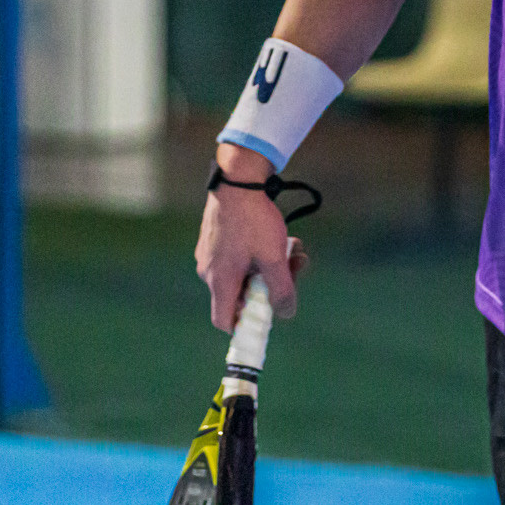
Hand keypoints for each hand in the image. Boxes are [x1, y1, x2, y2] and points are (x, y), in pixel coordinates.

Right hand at [195, 147, 308, 331]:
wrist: (238, 179)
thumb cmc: (254, 219)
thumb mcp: (274, 258)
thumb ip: (281, 290)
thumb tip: (286, 314)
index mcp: (220, 281)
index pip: (223, 321)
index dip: (243, 325)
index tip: (267, 316)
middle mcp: (209, 271)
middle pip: (240, 295)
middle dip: (271, 286)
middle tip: (295, 267)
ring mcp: (210, 253)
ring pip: (243, 273)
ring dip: (269, 266)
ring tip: (294, 249)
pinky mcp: (215, 237)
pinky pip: (237, 256)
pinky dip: (258, 253)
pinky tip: (278, 237)